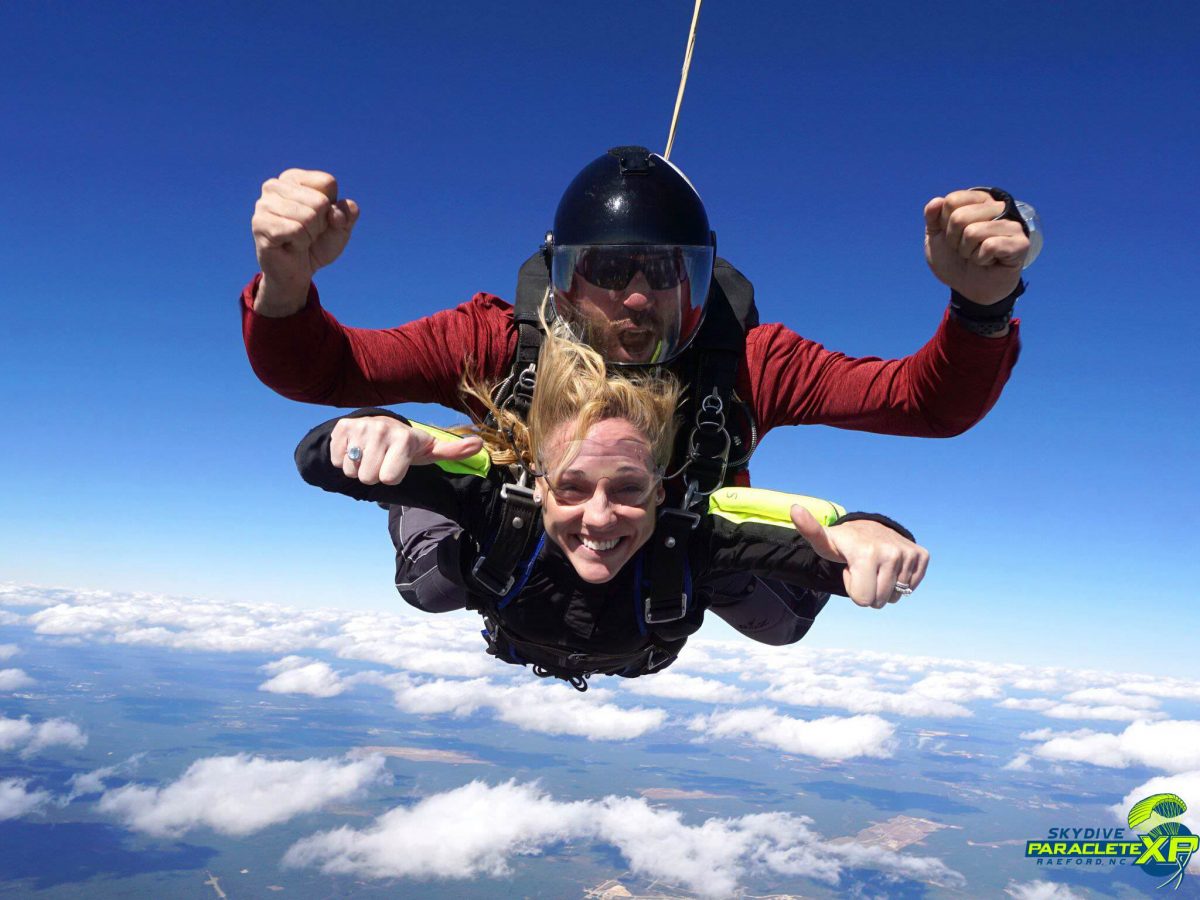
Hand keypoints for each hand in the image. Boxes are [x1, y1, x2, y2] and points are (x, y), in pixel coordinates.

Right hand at [251, 169, 359, 314]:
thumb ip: (348, 212)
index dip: (332, 207)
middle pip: (320, 201)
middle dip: (321, 223)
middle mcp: (274, 186)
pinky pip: (296, 230)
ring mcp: (264, 204)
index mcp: (293, 178)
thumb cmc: (317, 244)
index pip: (328, 183)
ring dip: (310, 235)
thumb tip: (338, 212)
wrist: (299, 272)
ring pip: (308, 216)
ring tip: (298, 239)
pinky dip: (300, 243)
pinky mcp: (260, 224)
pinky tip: (290, 245)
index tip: (319, 219)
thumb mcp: (341, 226)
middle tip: (307, 233)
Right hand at [330, 417, 483, 484]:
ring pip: (351, 471)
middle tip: (382, 460)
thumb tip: (480, 444)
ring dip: (359, 467)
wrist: (378, 424)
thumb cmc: (407, 445)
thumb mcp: (430, 449)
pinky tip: (356, 449)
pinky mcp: (340, 428)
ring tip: (370, 454)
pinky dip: (343, 460)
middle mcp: (380, 430)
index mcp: (403, 438)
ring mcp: (359, 428)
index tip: (398, 464)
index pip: (389, 479)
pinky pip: (336, 461)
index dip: (393, 476)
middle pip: (368, 478)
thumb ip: (453, 450)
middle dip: (374, 474)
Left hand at [791, 506, 929, 608]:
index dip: (854, 589)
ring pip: (897, 596)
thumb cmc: (843, 543)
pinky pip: (912, 587)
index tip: (851, 570)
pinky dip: (901, 581)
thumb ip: (809, 530)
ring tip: (876, 567)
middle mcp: (891, 553)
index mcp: (866, 554)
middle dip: (869, 590)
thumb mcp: (824, 541)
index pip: (863, 601)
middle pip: (880, 601)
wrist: (869, 529)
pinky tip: (890, 566)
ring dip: (884, 586)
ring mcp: (908, 554)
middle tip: (864, 569)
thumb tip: (794, 509)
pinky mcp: (922, 555)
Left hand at [924, 189, 1029, 303]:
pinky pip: (990, 246)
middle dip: (954, 241)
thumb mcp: (936, 238)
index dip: (944, 224)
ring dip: (968, 251)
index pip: (952, 200)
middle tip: (965, 249)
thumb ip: (933, 218)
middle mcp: (997, 208)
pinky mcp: (1020, 243)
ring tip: (977, 255)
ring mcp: (1011, 224)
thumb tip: (936, 201)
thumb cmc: (955, 261)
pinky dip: (981, 259)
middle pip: (960, 217)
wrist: (968, 289)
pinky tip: (989, 261)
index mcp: (978, 201)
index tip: (953, 236)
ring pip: (973, 232)